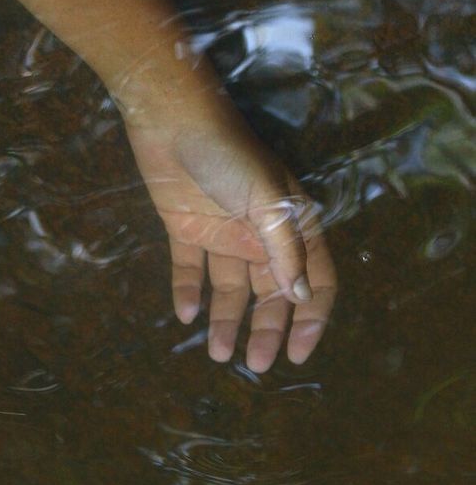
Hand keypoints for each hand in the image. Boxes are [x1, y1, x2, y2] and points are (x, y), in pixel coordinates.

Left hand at [124, 112, 336, 372]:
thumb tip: (302, 297)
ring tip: (218, 355)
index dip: (311, 318)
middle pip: (270, 294)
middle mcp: (259, 234)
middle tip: (254, 365)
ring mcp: (222, 232)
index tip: (298, 354)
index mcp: (291, 224)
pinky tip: (185, 316)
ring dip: (226, 321)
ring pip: (230, 289)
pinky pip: (190, 270)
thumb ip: (285, 249)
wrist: (171, 119)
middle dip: (266, 330)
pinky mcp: (185, 229)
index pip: (313, 280)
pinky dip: (188, 294)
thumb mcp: (267, 201)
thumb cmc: (228, 154)